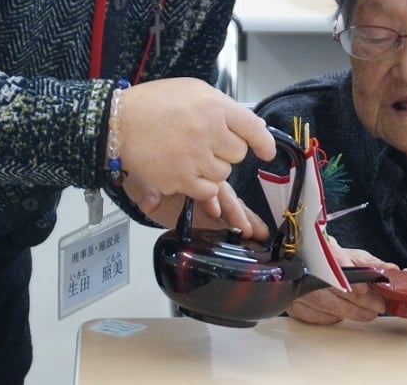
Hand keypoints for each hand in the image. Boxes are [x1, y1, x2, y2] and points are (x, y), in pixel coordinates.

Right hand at [114, 77, 275, 224]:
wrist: (118, 122)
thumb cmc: (153, 104)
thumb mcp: (193, 91)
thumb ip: (223, 108)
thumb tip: (251, 128)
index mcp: (214, 106)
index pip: (253, 127)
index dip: (264, 142)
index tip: (267, 151)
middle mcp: (208, 130)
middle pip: (238, 153)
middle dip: (225, 150)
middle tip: (203, 142)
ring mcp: (195, 156)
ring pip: (223, 173)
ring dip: (211, 168)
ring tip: (188, 153)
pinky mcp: (182, 179)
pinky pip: (208, 191)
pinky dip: (200, 185)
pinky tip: (185, 170)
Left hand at [142, 184, 269, 240]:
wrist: (150, 177)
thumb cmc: (152, 175)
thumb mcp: (146, 181)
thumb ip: (149, 192)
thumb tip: (150, 202)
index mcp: (194, 173)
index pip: (205, 185)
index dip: (210, 199)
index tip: (214, 212)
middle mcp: (208, 183)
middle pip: (225, 196)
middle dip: (235, 213)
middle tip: (245, 228)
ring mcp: (215, 196)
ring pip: (235, 204)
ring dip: (247, 218)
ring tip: (259, 233)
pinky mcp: (217, 209)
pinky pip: (236, 212)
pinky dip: (249, 221)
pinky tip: (260, 232)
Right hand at [287, 236, 397, 324]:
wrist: (308, 262)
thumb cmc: (332, 260)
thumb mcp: (353, 257)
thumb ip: (372, 264)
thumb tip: (391, 270)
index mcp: (322, 251)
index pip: (334, 262)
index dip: (349, 277)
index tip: (365, 287)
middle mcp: (307, 269)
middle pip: (332, 287)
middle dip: (359, 299)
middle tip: (377, 305)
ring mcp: (298, 288)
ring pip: (325, 304)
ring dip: (350, 311)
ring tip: (368, 313)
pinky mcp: (294, 304)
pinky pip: (315, 316)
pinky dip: (332, 318)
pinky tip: (343, 316)